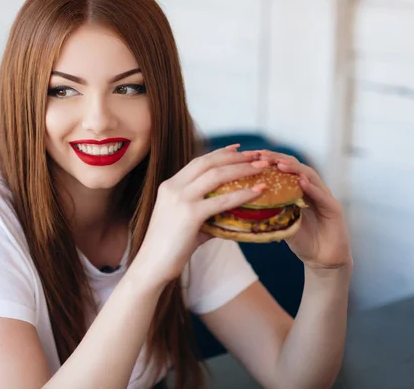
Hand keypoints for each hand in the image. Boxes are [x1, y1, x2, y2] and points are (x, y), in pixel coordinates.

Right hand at [132, 145, 267, 286]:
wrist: (152, 264)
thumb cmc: (170, 247)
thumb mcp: (185, 222)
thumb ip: (205, 212)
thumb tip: (230, 212)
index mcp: (170, 186)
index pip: (198, 162)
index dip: (220, 153)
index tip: (238, 149)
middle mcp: (174, 187)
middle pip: (209, 162)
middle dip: (235, 157)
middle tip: (256, 155)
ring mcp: (181, 199)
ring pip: (216, 175)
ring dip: (242, 169)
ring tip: (261, 168)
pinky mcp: (190, 214)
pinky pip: (222, 200)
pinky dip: (242, 194)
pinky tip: (258, 191)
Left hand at [245, 150, 351, 270]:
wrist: (322, 261)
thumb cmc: (302, 241)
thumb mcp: (281, 224)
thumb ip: (269, 213)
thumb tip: (243, 205)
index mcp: (299, 190)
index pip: (283, 170)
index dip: (269, 161)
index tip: (251, 156)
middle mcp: (313, 189)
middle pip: (296, 167)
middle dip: (279, 159)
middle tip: (262, 155)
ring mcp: (325, 197)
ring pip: (310, 177)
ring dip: (294, 169)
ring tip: (279, 164)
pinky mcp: (334, 209)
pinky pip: (322, 196)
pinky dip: (312, 188)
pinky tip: (301, 182)